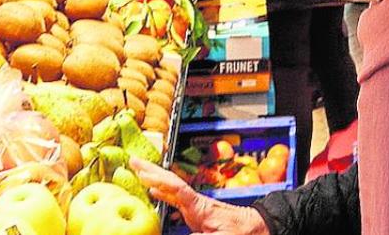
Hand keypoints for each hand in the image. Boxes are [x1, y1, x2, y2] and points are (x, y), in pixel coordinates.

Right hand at [130, 158, 268, 234]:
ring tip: (137, 171)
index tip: (143, 173)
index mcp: (199, 205)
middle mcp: (194, 201)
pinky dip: (162, 192)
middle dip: (151, 170)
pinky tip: (153, 191)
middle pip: (169, 181)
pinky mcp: (195, 211)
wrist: (255, 228)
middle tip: (133, 160)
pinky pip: (174, 198)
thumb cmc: (241, 232)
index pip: (176, 188)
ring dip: (154, 178)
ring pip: (170, 187)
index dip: (160, 180)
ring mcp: (194, 205)